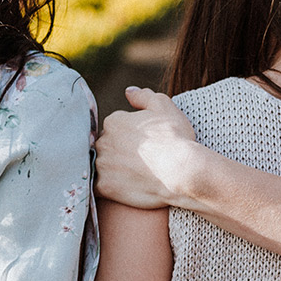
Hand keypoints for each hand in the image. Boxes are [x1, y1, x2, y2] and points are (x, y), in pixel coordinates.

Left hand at [95, 87, 197, 208]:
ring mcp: (102, 164)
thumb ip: (143, 96)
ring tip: (136, 177)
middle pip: (107, 146)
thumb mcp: (164, 106)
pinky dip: (109, 187)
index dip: (131, 137)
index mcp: (114, 121)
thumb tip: (128, 91)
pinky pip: (99, 187)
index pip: (115, 128)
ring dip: (114, 170)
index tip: (146, 145)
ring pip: (103, 166)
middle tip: (142, 162)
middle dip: (120, 152)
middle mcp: (103, 141)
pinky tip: (125, 188)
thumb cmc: (175, 137)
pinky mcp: (104, 186)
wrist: (181, 171)